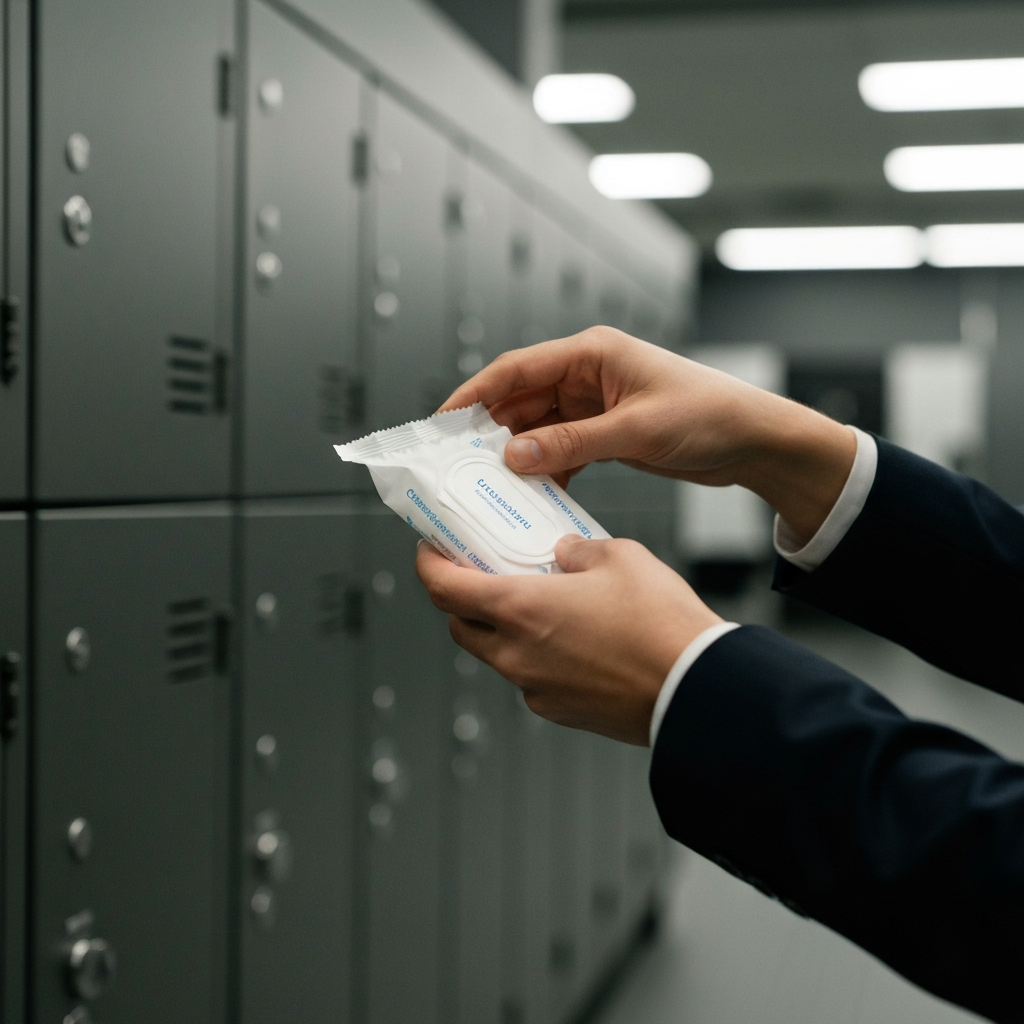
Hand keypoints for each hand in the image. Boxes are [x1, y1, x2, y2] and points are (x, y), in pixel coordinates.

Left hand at [415, 536, 722, 745]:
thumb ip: (578, 549)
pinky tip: (570, 638)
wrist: (698, 690)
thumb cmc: (661, 624)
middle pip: (459, 625)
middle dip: (462, 598)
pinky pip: (529, 679)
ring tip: (538, 603)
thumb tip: (564, 553)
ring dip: (500, 628)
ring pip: (495, 654)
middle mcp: (516, 654)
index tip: (430, 549)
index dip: (428, 564)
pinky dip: (535, 656)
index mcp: (519, 608)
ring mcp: (535, 688)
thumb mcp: (620, 556)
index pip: (443, 588)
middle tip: (482, 572)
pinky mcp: (559, 711)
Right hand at [440, 327, 856, 544]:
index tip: (441, 421)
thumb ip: (572, 443)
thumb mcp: (635, 430)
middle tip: (458, 464)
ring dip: (518, 454)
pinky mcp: (605, 431)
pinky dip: (547, 469)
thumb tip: (515, 456)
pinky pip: (561, 448)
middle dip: (489, 431)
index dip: (473, 393)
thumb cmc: (709, 415)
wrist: (754, 440)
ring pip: (538, 427)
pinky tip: (535, 494)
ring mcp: (595, 404)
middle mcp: (588, 374)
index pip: (516, 368)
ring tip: (491, 485)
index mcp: (592, 354)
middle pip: (520, 399)